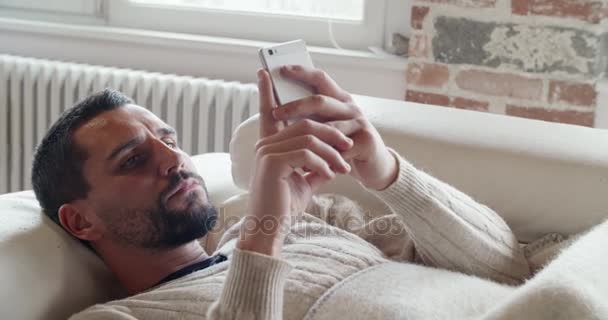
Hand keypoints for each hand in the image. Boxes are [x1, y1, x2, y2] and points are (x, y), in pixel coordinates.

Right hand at [236, 69, 352, 256]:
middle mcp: (264, 143)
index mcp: (270, 144)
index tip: (266, 71)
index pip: (269, 112)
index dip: (267, 91)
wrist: (272, 229)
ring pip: (309, 137)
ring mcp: (266, 151)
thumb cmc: (285, 205)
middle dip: (331, 134)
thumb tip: (332, 158)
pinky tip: (330, 176)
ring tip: (343, 168)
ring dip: (332, 152)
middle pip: (304, 123)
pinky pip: (307, 153)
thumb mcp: (304, 180)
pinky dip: (324, 163)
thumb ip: (314, 164)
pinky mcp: (272, 162)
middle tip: (348, 148)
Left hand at [272, 65, 397, 190]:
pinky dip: (324, 161)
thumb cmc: (343, 144)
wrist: (374, 166)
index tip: (281, 69)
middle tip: (275, 113)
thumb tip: (276, 106)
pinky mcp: (366, 141)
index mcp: (338, 99)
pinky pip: (340, 150)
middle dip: (295, 106)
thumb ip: (310, 116)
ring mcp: (360, 122)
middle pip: (320, 100)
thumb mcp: (327, 126)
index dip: (302, 72)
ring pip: (330, 127)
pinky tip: (310, 171)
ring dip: (309, 140)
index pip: (320, 78)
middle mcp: (349, 107)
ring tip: (289, 149)